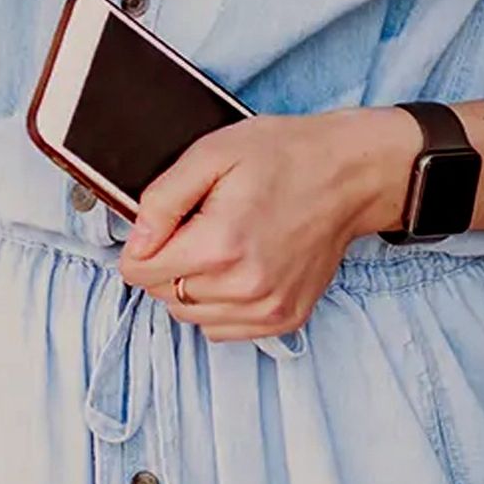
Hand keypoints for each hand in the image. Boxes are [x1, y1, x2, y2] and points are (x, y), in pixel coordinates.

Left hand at [116, 108, 416, 341]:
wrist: (347, 174)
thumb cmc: (282, 156)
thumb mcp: (210, 155)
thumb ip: (161, 200)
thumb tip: (136, 242)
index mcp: (220, 246)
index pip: (140, 272)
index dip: (141, 244)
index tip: (160, 225)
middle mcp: (245, 288)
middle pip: (163, 294)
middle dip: (166, 262)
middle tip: (195, 225)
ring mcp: (268, 309)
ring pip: (190, 315)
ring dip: (190, 286)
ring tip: (217, 246)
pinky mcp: (285, 319)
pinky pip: (223, 328)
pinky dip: (217, 305)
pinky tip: (234, 269)